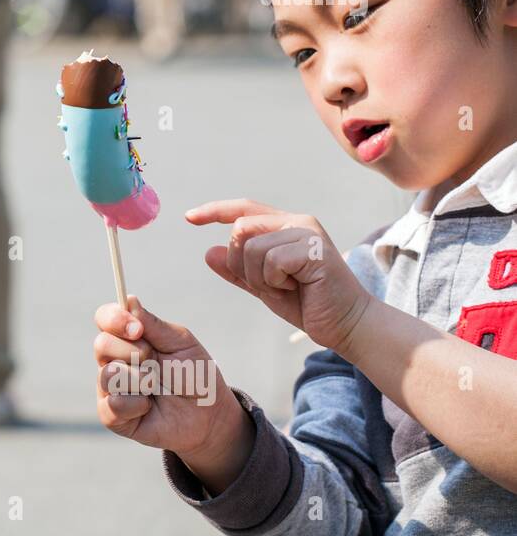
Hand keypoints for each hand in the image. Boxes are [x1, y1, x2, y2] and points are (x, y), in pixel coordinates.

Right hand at [94, 296, 245, 468]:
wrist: (209, 414)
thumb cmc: (194, 375)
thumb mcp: (181, 343)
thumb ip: (153, 324)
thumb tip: (129, 300)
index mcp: (128, 337)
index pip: (104, 318)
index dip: (114, 319)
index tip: (137, 329)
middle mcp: (113, 359)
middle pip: (101, 344)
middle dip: (132, 351)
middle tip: (154, 361)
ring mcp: (110, 388)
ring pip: (108, 375)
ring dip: (140, 380)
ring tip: (155, 387)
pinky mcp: (112, 416)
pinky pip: (113, 405)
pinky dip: (137, 405)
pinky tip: (149, 407)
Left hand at [185, 198, 373, 352]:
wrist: (347, 325)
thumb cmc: (308, 304)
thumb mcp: (264, 287)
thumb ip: (237, 270)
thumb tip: (209, 252)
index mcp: (286, 226)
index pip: (243, 210)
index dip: (214, 211)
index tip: (189, 218)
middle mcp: (297, 222)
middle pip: (240, 229)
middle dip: (240, 263)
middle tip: (269, 284)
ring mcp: (307, 234)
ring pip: (252, 248)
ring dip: (259, 277)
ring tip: (288, 287)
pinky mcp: (314, 250)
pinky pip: (271, 261)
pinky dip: (274, 281)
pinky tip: (298, 288)